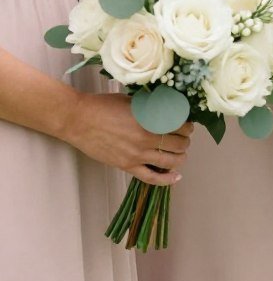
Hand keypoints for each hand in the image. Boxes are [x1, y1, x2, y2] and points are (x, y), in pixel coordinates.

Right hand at [65, 93, 192, 185]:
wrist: (78, 119)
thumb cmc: (103, 106)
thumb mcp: (133, 101)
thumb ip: (152, 107)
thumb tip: (169, 108)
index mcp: (150, 120)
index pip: (181, 127)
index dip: (187, 127)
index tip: (186, 125)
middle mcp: (146, 139)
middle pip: (179, 145)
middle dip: (185, 141)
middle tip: (183, 138)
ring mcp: (137, 155)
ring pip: (171, 161)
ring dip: (180, 157)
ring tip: (179, 153)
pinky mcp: (127, 166)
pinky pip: (152, 177)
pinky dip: (167, 179)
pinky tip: (176, 176)